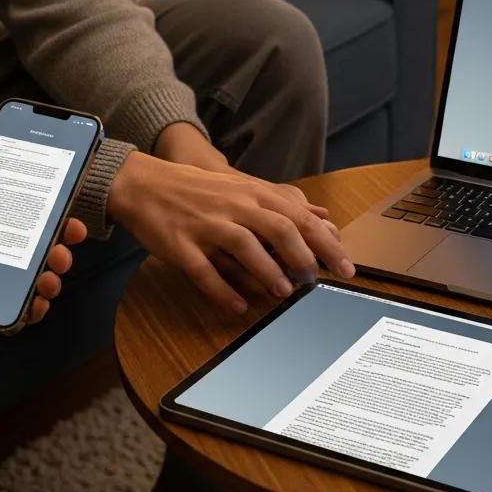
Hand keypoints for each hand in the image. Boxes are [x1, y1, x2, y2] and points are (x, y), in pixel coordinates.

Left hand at [0, 146, 86, 349]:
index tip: (67, 204)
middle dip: (63, 241)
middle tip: (69, 235)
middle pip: (39, 247)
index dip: (49, 210)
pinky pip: (20, 313)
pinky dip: (36, 308)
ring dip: (55, 273)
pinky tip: (38, 299)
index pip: (22, 217)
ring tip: (52, 269)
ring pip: (37, 279)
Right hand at [108, 149, 354, 314]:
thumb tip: (324, 220)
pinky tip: (239, 307)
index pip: (298, 218)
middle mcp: (233, 206)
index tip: (345, 267)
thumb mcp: (244, 189)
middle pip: (278, 229)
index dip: (325, 244)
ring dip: (267, 272)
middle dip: (303, 258)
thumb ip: (283, 205)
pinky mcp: (180, 245)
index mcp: (252, 194)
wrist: (145, 184)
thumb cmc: (201, 190)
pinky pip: (204, 271)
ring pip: (244, 247)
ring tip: (283, 293)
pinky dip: (223, 291)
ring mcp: (206, 225)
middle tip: (317, 282)